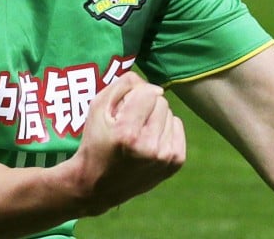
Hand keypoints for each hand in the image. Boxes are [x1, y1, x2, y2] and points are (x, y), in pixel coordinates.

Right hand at [69, 71, 185, 215]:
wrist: (97, 186)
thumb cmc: (96, 142)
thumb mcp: (97, 107)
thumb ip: (123, 85)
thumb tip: (154, 87)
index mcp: (127, 134)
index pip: (148, 92)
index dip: (134, 95)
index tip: (123, 107)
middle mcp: (149, 148)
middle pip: (161, 102)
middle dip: (146, 106)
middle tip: (129, 122)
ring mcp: (164, 158)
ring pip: (170, 114)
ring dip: (155, 118)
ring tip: (138, 133)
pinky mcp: (175, 163)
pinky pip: (178, 126)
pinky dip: (165, 129)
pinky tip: (149, 140)